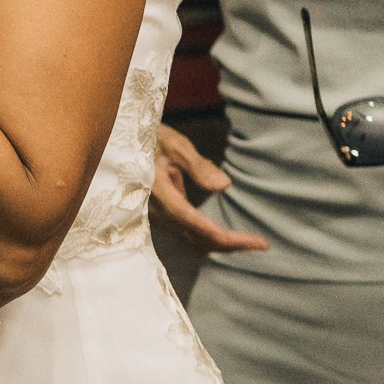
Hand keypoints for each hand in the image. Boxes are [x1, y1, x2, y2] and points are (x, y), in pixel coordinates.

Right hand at [150, 124, 266, 252]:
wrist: (122, 145)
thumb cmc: (150, 139)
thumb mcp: (174, 144)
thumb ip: (198, 165)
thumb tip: (224, 186)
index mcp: (155, 188)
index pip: (187, 216)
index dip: (216, 232)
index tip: (247, 241)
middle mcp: (153, 209)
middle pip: (194, 236)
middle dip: (229, 243)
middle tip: (262, 244)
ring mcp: (156, 216)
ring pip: (191, 239)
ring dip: (221, 244)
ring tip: (251, 242)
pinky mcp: (161, 217)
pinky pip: (187, 234)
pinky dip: (210, 238)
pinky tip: (229, 237)